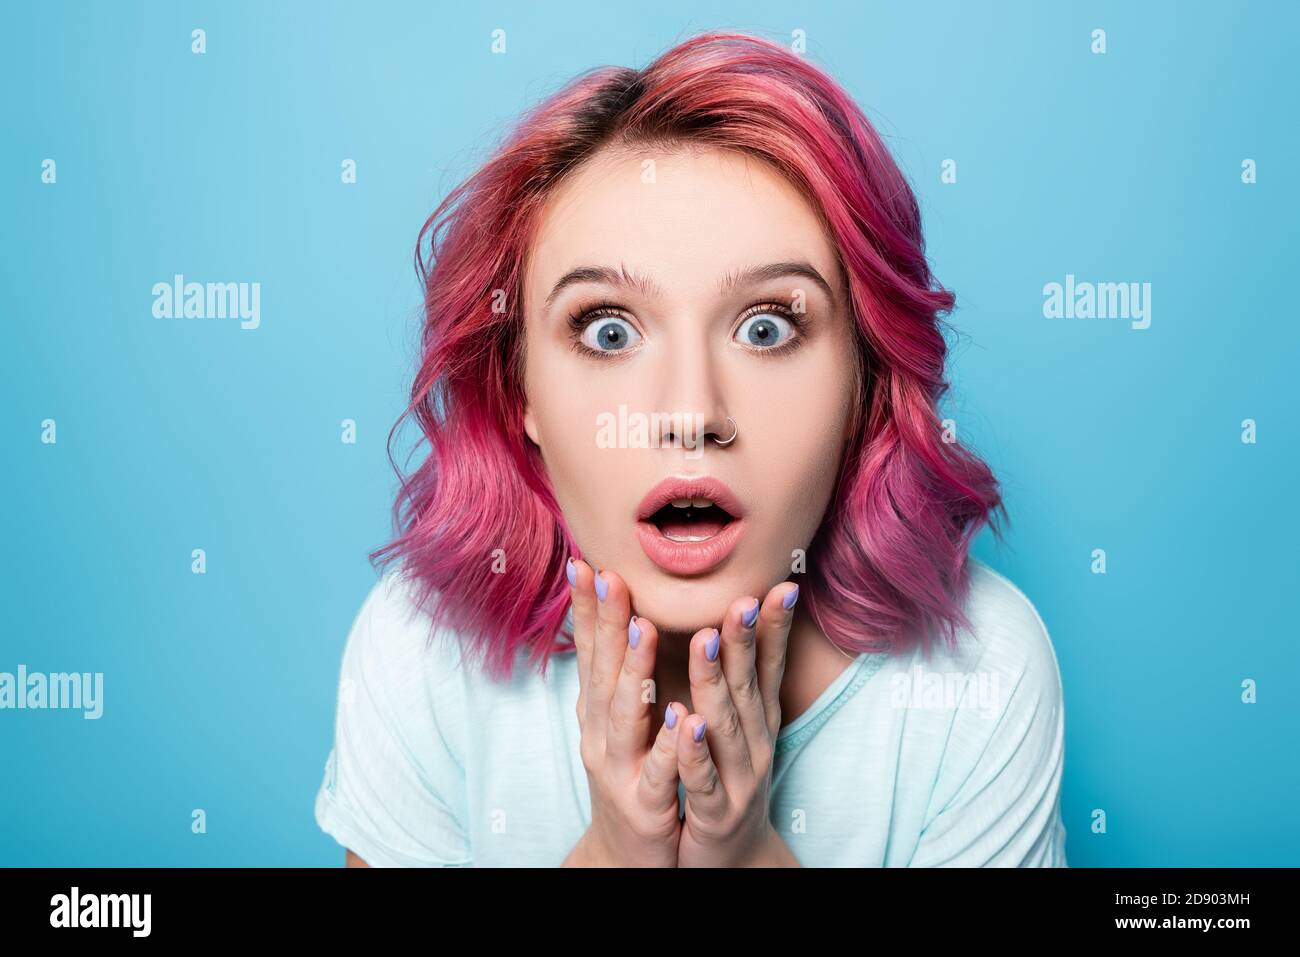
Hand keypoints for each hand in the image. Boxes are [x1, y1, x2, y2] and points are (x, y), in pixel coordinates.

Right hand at [562, 559, 683, 866]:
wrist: (627, 857)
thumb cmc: (631, 779)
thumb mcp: (620, 724)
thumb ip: (621, 675)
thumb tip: (620, 618)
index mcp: (599, 713)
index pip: (592, 651)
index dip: (589, 608)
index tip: (587, 561)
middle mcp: (600, 735)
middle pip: (603, 672)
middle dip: (608, 623)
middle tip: (612, 575)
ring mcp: (619, 770)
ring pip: (624, 717)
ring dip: (634, 670)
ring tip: (646, 629)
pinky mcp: (644, 804)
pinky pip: (656, 772)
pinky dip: (667, 745)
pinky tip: (680, 720)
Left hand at [674, 581, 799, 866]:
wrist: (731, 861)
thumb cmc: (729, 779)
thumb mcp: (741, 726)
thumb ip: (742, 677)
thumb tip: (746, 614)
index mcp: (758, 720)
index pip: (769, 665)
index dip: (776, 627)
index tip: (780, 584)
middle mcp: (757, 744)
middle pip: (750, 685)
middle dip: (745, 640)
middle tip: (742, 597)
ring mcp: (740, 779)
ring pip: (726, 725)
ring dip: (715, 682)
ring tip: (704, 641)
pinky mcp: (716, 812)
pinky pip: (703, 777)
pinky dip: (694, 750)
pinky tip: (685, 722)